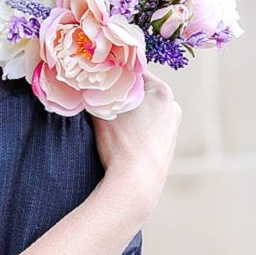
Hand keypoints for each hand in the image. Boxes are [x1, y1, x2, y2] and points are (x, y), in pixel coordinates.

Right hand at [93, 74, 180, 220]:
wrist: (136, 183)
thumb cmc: (121, 143)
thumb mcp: (103, 110)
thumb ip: (97, 90)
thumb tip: (83, 80)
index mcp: (162, 92)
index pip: (134, 71)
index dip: (113, 73)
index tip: (97, 76)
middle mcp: (172, 107)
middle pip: (139, 91)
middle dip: (120, 94)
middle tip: (99, 98)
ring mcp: (172, 127)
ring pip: (143, 110)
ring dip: (127, 112)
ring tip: (108, 121)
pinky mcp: (166, 145)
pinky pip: (147, 127)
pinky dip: (134, 128)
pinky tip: (120, 138)